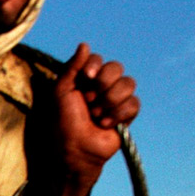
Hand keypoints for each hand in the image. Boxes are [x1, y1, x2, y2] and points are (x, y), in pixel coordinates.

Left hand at [51, 43, 140, 195]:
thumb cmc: (61, 124)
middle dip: (102, 85)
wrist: (73, 151)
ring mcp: (114, 101)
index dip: (95, 66)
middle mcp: (100, 88)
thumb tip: (85, 44)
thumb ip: (72, 67)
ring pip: (128, 84)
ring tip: (96, 116)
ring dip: (110, 101)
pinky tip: (106, 125)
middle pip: (116, 68)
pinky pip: (134, 103)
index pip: (98, 60)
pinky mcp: (126, 115)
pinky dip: (118, 114)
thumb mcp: (60, 92)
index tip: (86, 78)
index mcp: (83, 81)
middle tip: (88, 102)